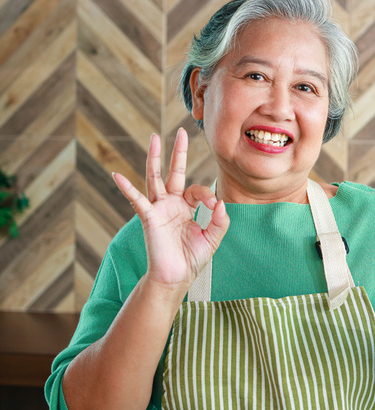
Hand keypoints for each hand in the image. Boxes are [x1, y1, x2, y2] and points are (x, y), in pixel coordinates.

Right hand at [112, 129, 229, 295]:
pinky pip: (137, 200)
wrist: (176, 278)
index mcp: (187, 208)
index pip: (197, 190)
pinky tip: (117, 175)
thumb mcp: (213, 238)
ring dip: (155, 158)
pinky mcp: (149, 218)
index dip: (207, 195)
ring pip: (155, 178)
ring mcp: (159, 209)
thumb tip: (220, 202)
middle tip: (181, 132)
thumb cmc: (192, 259)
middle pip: (174, 172)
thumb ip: (220, 220)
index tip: (213, 207)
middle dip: (178, 153)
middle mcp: (172, 204)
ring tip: (153, 137)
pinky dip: (127, 188)